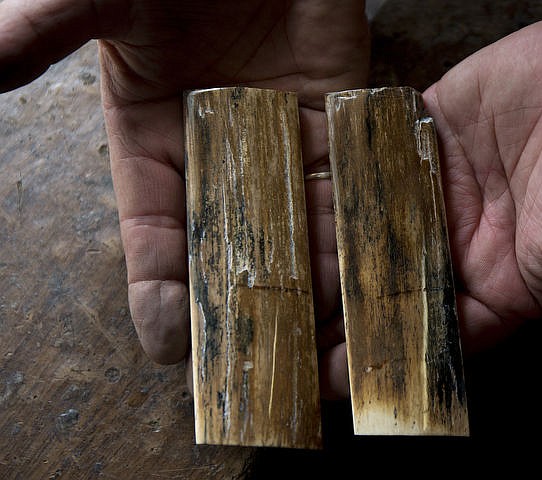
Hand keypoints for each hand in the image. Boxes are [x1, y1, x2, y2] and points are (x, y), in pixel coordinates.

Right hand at [0, 0, 368, 373]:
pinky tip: (362, 270)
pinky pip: (345, 184)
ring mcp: (280, 141)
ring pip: (294, 226)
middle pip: (230, 243)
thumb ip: (49, 25)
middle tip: (255, 361)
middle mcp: (220, 153)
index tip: (168, 340)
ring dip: (307, 279)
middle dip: (241, 301)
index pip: (155, 230)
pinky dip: (354, 227)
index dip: (159, 285)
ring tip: (319, 336)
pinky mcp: (333, 122)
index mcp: (154, 138)